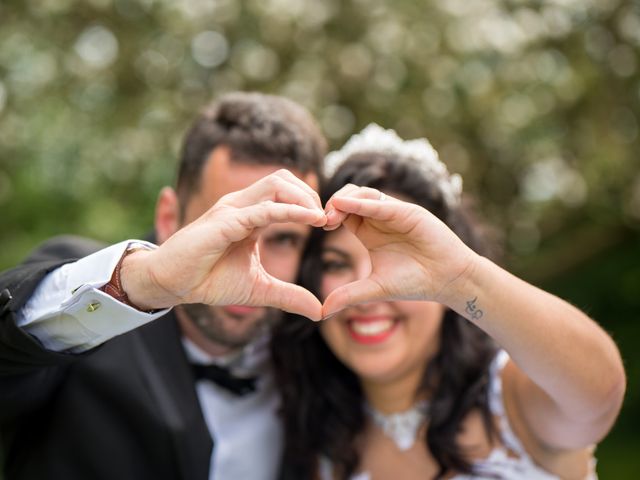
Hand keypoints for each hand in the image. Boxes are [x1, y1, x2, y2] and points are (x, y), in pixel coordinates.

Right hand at [124, 170, 326, 319]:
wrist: (172, 285)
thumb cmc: (209, 281)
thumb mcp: (259, 289)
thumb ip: (289, 296)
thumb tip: (319, 311)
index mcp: (251, 214)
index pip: (287, 192)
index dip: (311, 203)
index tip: (331, 223)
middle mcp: (242, 205)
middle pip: (284, 179)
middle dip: (311, 194)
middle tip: (330, 218)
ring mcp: (232, 210)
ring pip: (275, 185)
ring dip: (304, 198)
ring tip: (321, 219)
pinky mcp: (224, 223)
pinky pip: (262, 210)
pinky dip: (288, 211)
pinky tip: (309, 220)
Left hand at [322, 185, 477, 316]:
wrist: (447, 280)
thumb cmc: (414, 282)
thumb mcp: (374, 288)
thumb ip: (349, 295)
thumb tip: (322, 313)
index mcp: (369, 232)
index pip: (343, 214)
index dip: (329, 216)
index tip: (319, 226)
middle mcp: (380, 218)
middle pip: (349, 198)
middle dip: (333, 205)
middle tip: (321, 219)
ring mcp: (394, 212)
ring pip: (363, 194)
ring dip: (344, 200)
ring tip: (331, 213)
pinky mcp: (407, 211)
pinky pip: (380, 202)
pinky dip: (362, 203)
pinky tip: (346, 205)